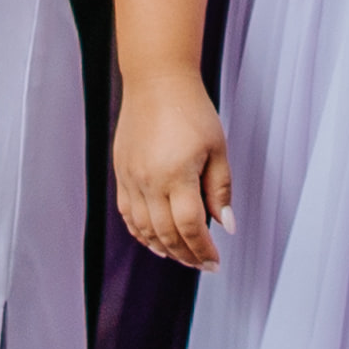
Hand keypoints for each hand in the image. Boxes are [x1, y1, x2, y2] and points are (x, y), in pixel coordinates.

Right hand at [115, 70, 232, 271]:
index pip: (190, 227)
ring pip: (143, 228)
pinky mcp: (121, 173)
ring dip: (163, 248)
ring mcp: (131, 178)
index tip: (215, 261)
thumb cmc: (191, 110)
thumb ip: (220, 189)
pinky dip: (140, 232)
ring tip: (182, 257)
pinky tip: (154, 240)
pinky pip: (127, 213)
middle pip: (166, 233)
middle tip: (203, 265)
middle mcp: (149, 181)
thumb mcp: (217, 148)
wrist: (156, 82)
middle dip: (186, 255)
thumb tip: (227, 224)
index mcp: (177, 175)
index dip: (203, 250)